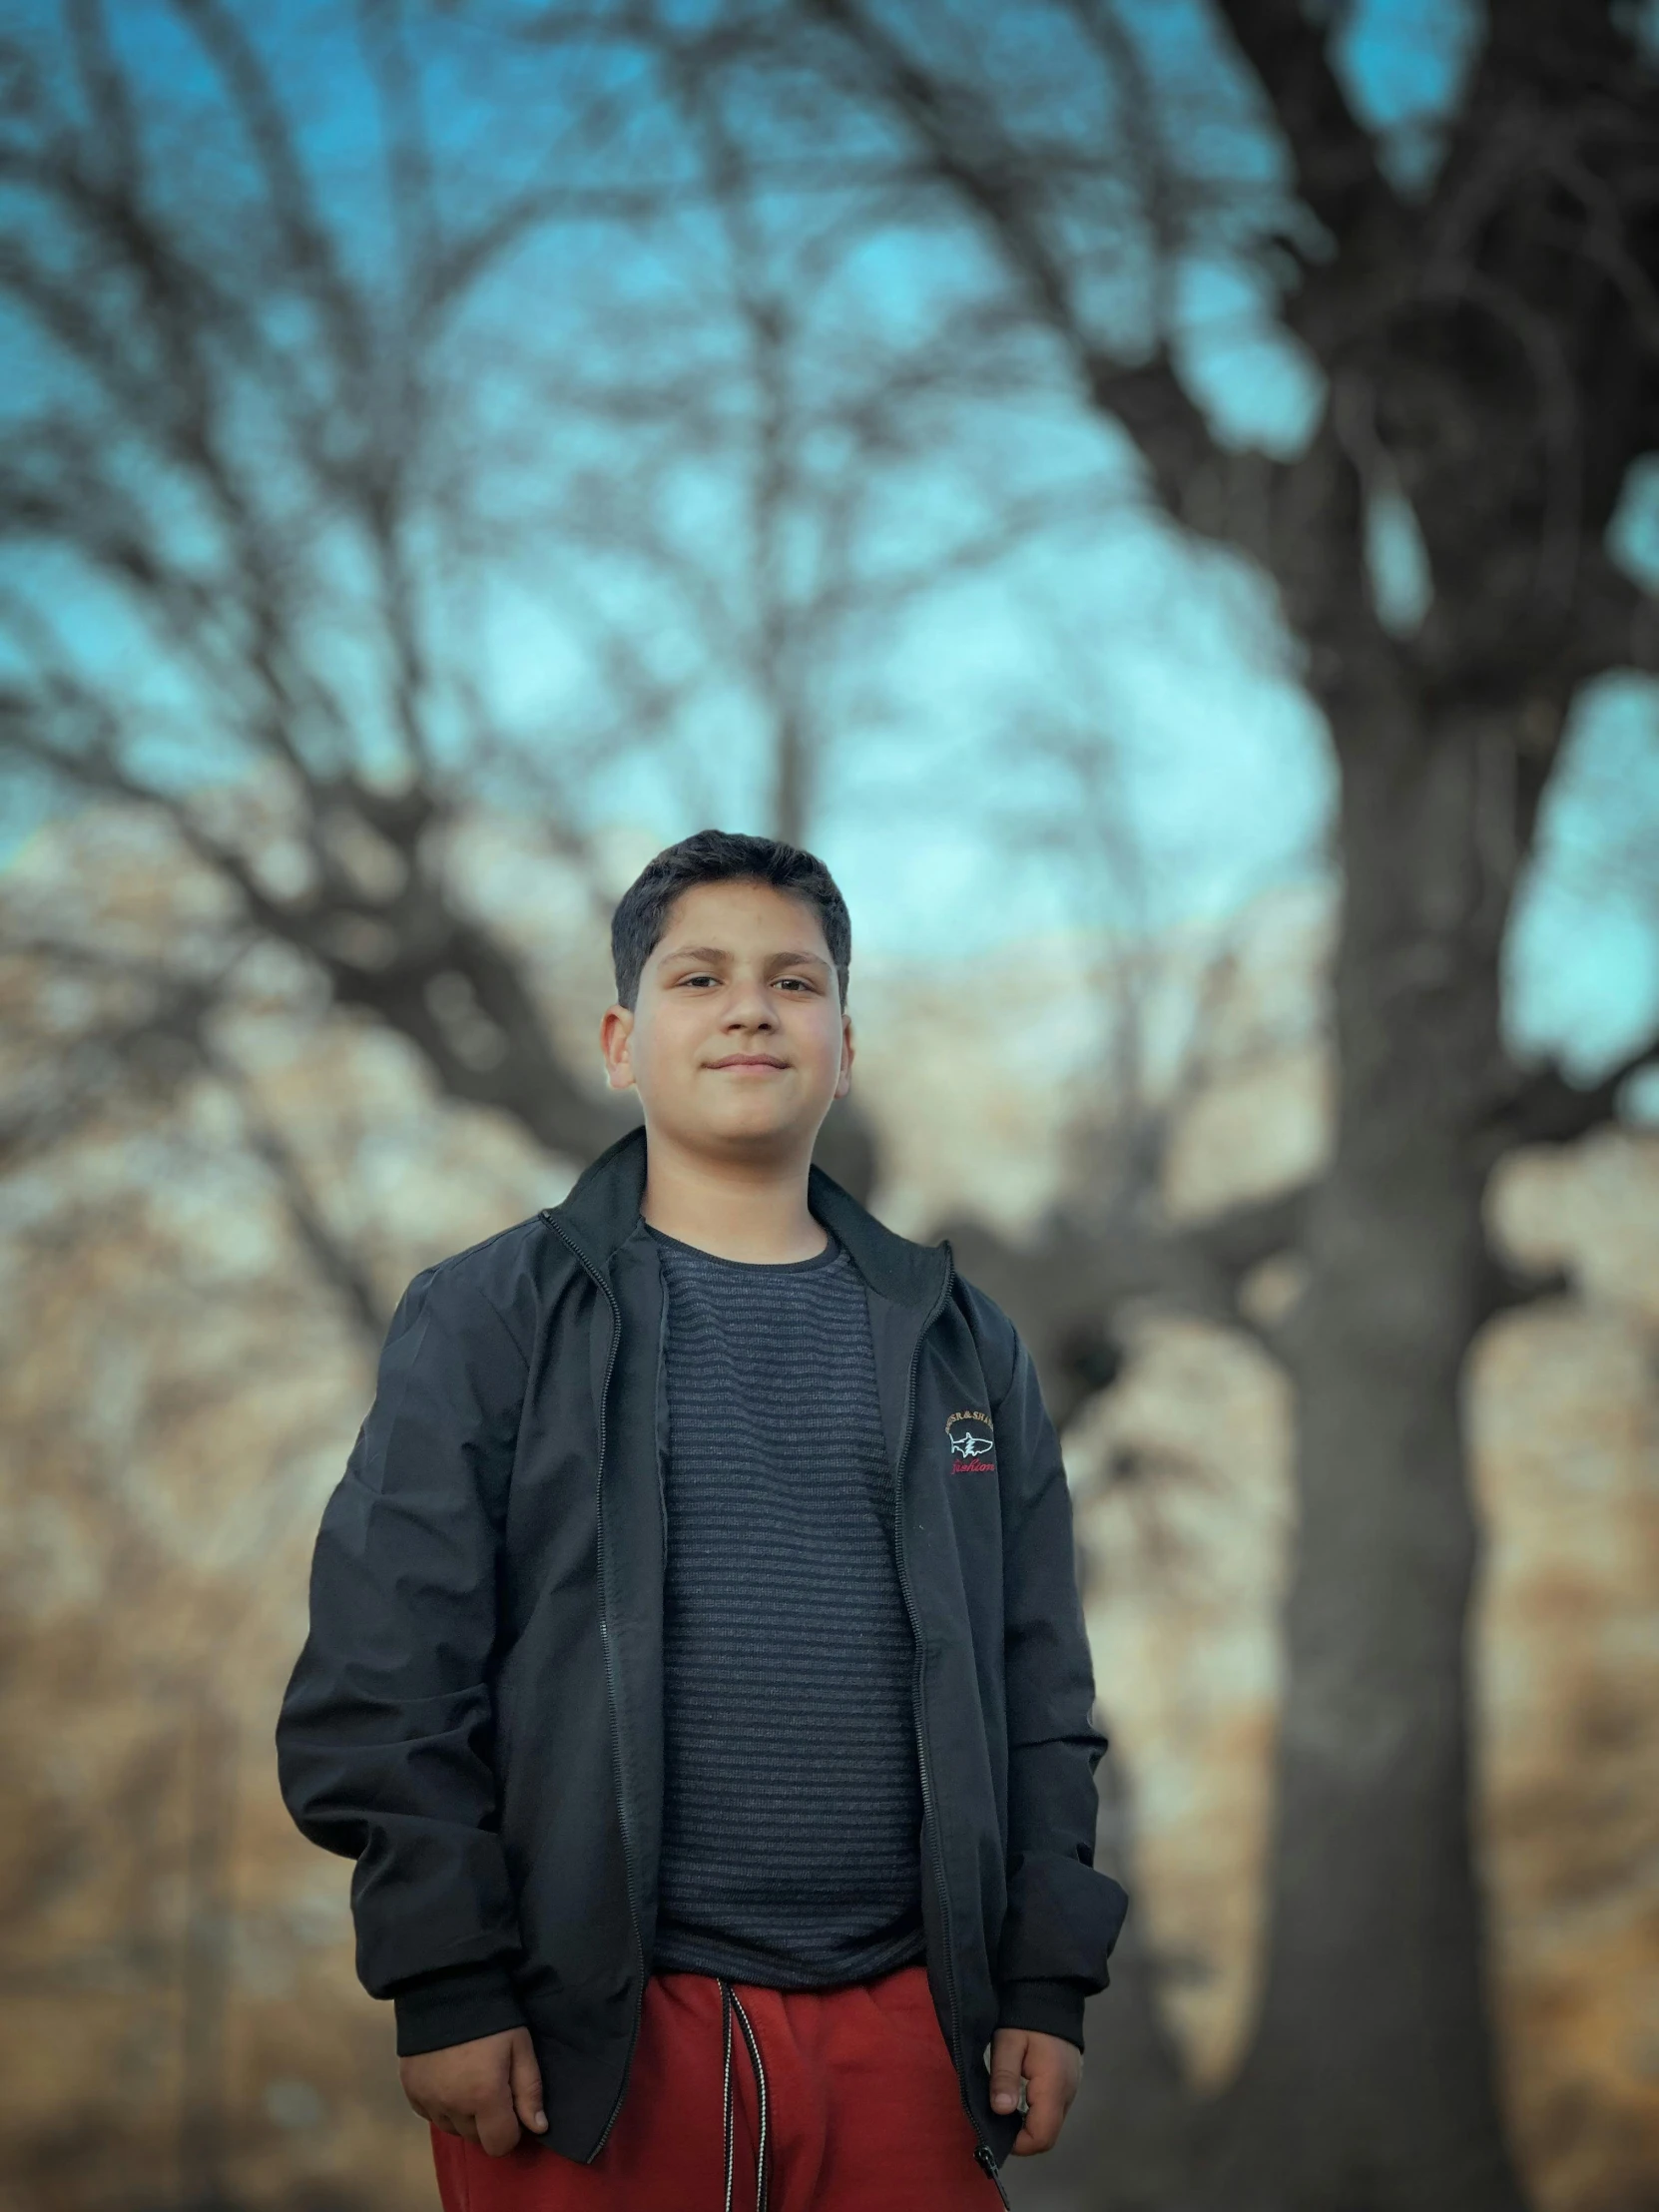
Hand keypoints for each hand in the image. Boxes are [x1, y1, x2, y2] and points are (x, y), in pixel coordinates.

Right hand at [400, 2027, 546, 2155]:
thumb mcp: (520, 2046)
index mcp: (484, 2096)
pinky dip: (441, 2105)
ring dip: (463, 2114)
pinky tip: (448, 2078)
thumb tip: (538, 2127)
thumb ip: (530, 2090)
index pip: (499, 2145)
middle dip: (487, 2121)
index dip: (511, 2130)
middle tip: (492, 2087)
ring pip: (452, 2128)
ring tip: (469, 2080)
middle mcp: (453, 2106)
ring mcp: (428, 2100)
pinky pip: (430, 2114)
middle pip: (475, 2137)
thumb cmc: (492, 2015)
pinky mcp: (410, 2091)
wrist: (445, 1985)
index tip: (513, 2107)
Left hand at [988, 2026, 1080, 2155]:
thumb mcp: (1008, 2042)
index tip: (994, 2129)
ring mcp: (1071, 2089)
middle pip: (1047, 2135)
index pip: (1042, 2137)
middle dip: (1020, 2136)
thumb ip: (1004, 2077)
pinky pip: (1053, 2109)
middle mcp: (1068, 2094)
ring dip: (1027, 2124)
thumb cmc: (1026, 2018)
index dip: (1017, 2143)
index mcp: (1053, 2087)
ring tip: (1003, 2105)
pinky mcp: (1068, 2082)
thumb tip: (1001, 2111)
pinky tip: (1017, 2095)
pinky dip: (1035, 2112)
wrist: (1051, 1992)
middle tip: (994, 2118)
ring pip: (1050, 2123)